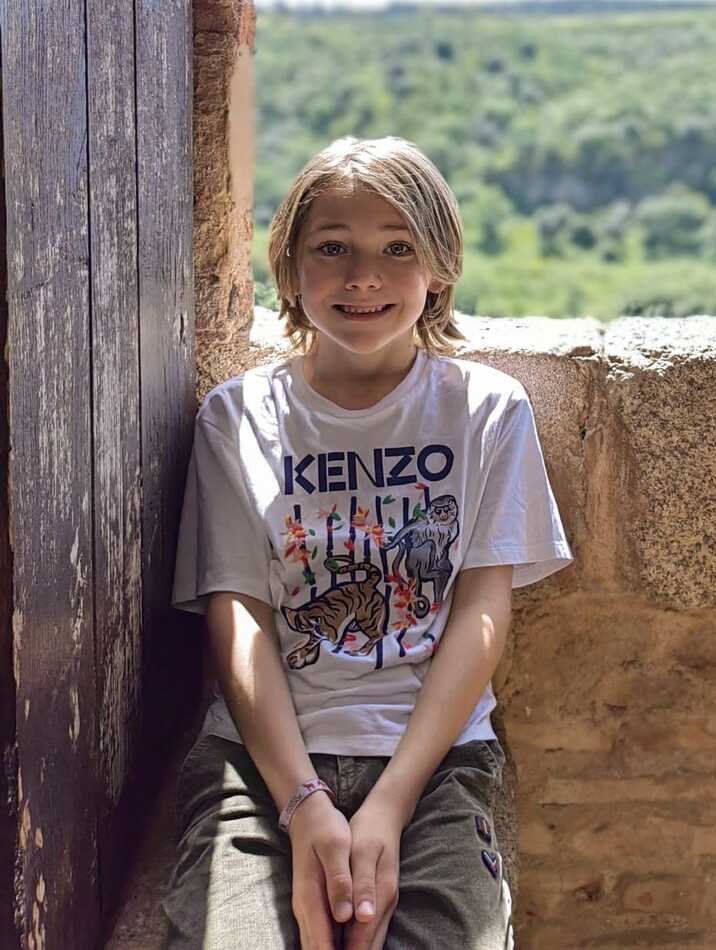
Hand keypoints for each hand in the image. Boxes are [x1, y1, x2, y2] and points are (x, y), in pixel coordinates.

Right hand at [288, 790, 353, 949]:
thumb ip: (340, 881)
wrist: (308, 815)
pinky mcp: (313, 904)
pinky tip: (349, 943)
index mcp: (310, 898)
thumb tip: (345, 916)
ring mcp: (307, 908)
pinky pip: (321, 935)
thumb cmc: (324, 828)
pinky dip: (333, 943)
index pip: (321, 945)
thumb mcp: (336, 847)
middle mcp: (305, 909)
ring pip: (317, 945)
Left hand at [343, 794, 403, 949]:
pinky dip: (356, 941)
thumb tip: (364, 918)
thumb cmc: (369, 830)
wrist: (385, 814)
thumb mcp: (362, 851)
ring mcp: (384, 903)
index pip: (364, 939)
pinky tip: (341, 943)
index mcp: (381, 894)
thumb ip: (362, 884)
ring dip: (352, 949)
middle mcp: (385, 904)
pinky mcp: (380, 899)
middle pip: (369, 946)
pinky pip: (370, 929)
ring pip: (371, 940)